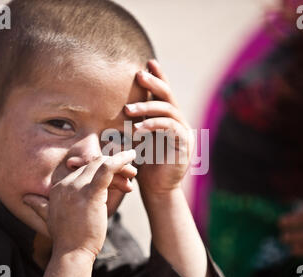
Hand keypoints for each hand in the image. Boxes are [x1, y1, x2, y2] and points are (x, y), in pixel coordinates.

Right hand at [23, 150, 136, 257]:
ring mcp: (78, 188)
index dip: (100, 172)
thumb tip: (26, 198)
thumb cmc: (66, 238)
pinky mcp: (91, 193)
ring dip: (120, 166)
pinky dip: (120, 160)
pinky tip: (130, 155)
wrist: (71, 253)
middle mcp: (67, 184)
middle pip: (94, 165)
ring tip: (132, 172)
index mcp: (59, 187)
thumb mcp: (50, 217)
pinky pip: (107, 169)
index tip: (116, 181)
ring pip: (102, 165)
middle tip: (129, 175)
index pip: (83, 169)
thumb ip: (40, 205)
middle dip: (113, 167)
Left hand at [125, 59, 193, 195]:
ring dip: (147, 107)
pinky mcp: (184, 143)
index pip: (163, 93)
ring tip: (128, 110)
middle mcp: (178, 121)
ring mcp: (183, 131)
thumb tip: (118, 104)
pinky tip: (138, 128)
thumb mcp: (136, 138)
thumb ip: (134, 121)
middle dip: (154, 83)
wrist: (157, 188)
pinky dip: (154, 125)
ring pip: (168, 110)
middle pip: (168, 96)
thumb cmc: (144, 163)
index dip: (158, 77)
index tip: (147, 62)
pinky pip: (170, 127)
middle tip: (139, 74)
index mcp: (167, 117)